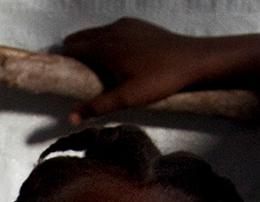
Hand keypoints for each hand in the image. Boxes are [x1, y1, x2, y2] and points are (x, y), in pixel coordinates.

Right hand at [64, 18, 221, 120]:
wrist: (193, 59)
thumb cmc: (160, 79)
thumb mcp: (127, 98)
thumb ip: (97, 106)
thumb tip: (71, 119)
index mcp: (105, 45)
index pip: (72, 47)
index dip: (66, 61)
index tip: (67, 77)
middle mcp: (112, 30)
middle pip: (81, 37)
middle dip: (75, 53)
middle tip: (81, 76)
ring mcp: (126, 24)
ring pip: (97, 32)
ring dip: (91, 47)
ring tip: (98, 69)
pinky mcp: (138, 25)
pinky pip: (113, 30)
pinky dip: (107, 41)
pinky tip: (118, 58)